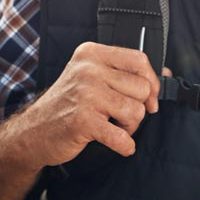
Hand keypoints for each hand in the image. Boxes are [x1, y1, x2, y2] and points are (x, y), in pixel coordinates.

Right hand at [24, 42, 167, 164]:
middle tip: (123, 115)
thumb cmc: (69, 103)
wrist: (33, 132)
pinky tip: (121, 144)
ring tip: (115, 126)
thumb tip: (166, 74)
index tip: (152, 97)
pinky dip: (125, 145)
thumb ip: (126, 73)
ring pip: (135, 110)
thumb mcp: (93, 76)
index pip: (138, 60)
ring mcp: (85, 94)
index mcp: (92, 54)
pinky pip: (121, 136)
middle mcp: (89, 69)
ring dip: (131, 126)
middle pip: (141, 87)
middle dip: (139, 107)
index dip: (151, 80)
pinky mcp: (83, 121)